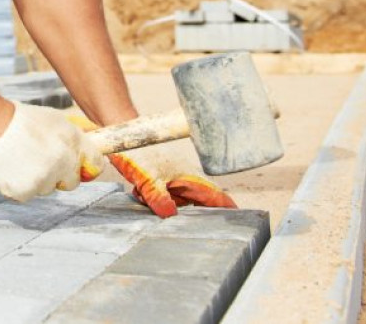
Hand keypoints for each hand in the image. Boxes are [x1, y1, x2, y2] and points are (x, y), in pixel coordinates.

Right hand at [0, 103, 103, 201]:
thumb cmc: (18, 119)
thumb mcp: (53, 120)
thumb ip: (72, 138)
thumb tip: (85, 155)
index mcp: (72, 142)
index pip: (95, 164)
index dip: (85, 165)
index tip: (77, 165)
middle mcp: (62, 164)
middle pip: (71, 182)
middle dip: (60, 174)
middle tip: (40, 160)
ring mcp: (44, 180)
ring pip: (47, 188)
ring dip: (38, 179)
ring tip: (20, 160)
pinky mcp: (25, 191)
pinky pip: (28, 194)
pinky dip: (20, 186)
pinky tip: (11, 169)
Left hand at [108, 146, 237, 218]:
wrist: (121, 138)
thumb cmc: (138, 153)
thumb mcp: (146, 178)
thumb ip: (157, 197)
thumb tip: (170, 216)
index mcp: (191, 179)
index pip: (217, 198)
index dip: (230, 211)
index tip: (244, 226)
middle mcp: (186, 181)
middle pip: (197, 207)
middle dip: (188, 216)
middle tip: (182, 224)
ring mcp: (174, 181)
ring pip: (176, 204)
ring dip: (162, 205)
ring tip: (144, 193)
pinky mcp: (161, 181)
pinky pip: (162, 198)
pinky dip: (152, 198)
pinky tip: (138, 191)